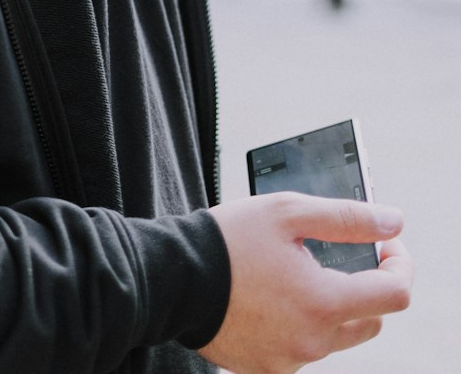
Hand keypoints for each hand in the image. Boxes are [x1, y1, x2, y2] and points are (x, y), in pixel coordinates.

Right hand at [197, 192, 412, 373]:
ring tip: (293, 270)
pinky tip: (271, 295)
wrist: (172, 278)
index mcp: (323, 303)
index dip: (399, 263)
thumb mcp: (287, 212)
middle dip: (368, 286)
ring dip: (330, 304)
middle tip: (344, 255)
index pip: (394, 294)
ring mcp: (288, 361)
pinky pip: (300, 348)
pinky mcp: (266, 369)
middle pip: (370, 320)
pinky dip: (298, 323)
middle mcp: (312, 342)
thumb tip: (392, 222)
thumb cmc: (228, 240)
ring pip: (335, 335)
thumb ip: (346, 218)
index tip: (385, 243)